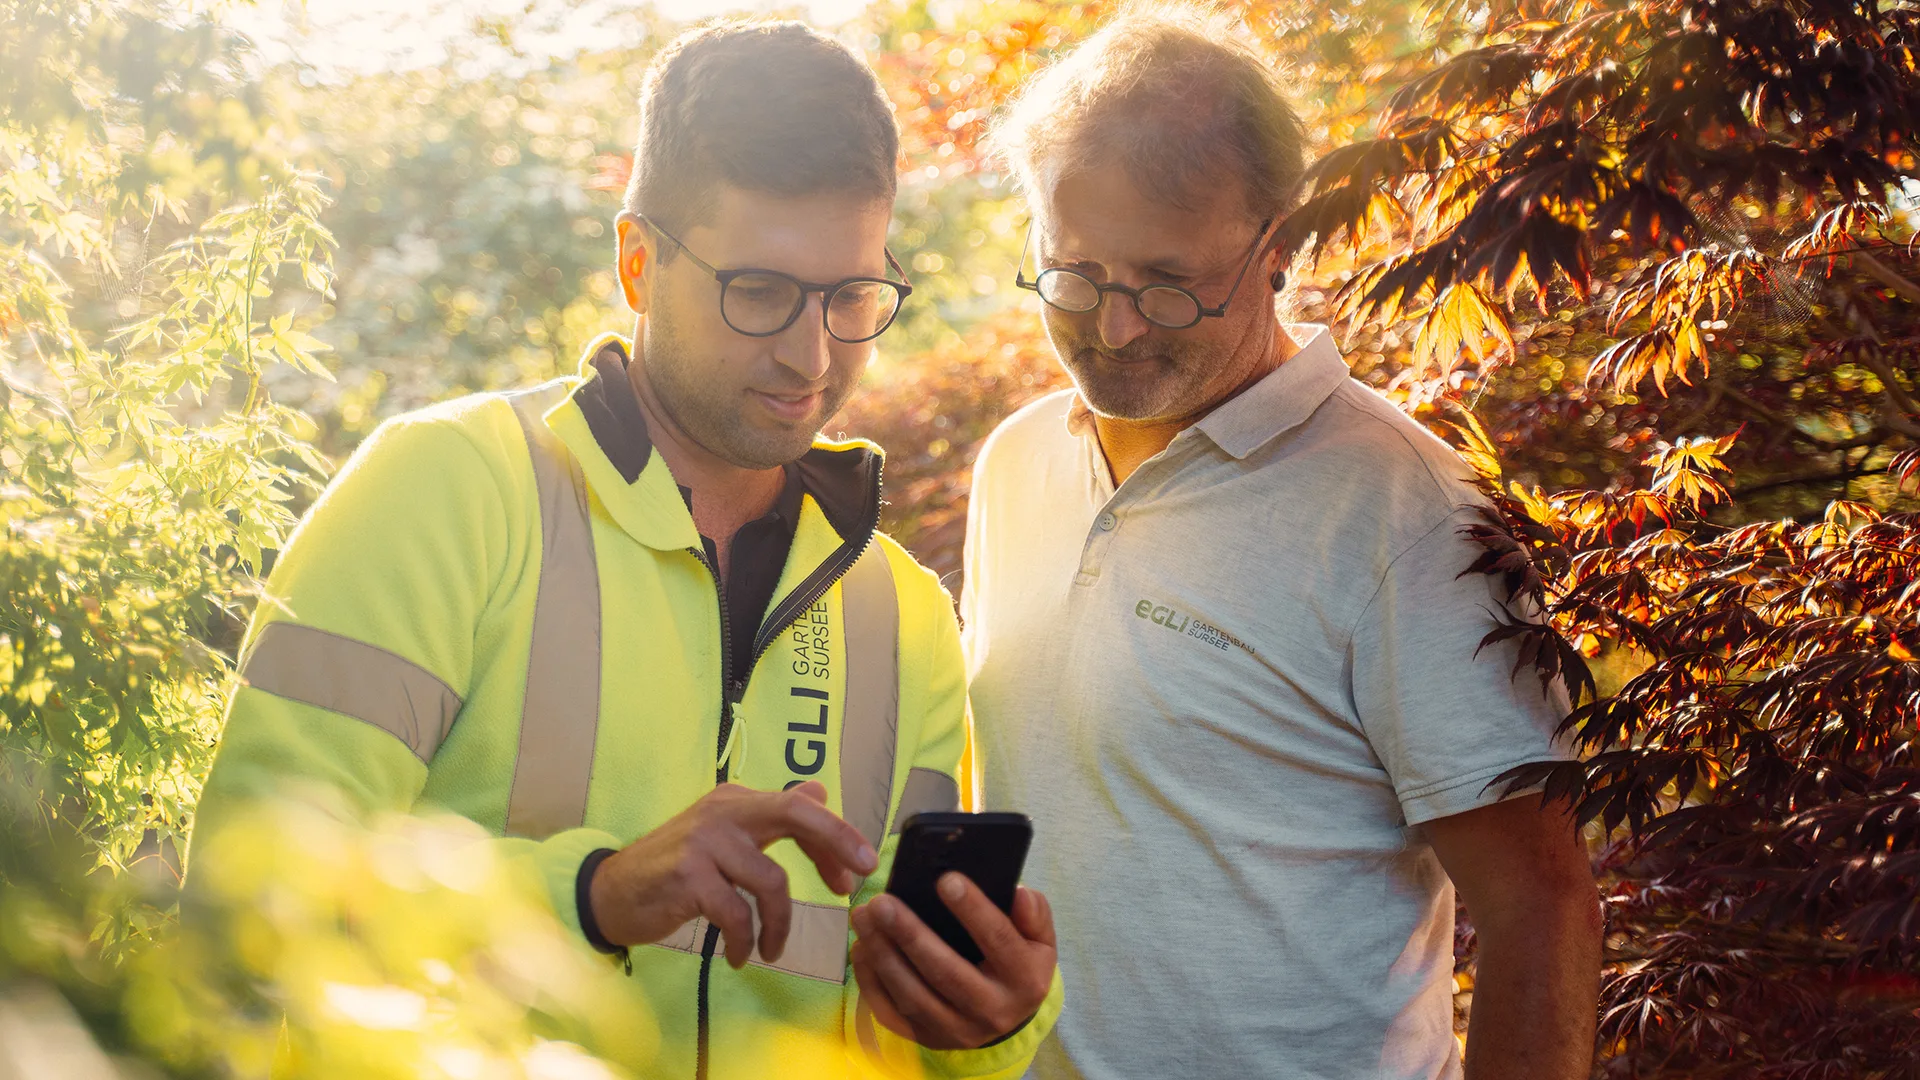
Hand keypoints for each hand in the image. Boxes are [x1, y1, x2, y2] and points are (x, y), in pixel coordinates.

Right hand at [588, 780, 877, 967]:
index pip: (800, 806)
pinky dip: (745, 941)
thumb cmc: (675, 871)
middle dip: (836, 843)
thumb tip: (819, 789)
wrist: (610, 893)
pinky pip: (737, 914)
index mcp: (737, 800)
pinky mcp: (688, 875)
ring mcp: (704, 840)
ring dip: (779, 925)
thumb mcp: (725, 838)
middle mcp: (723, 811)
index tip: (857, 870)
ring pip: (771, 882)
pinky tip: (740, 956)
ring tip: (771, 949)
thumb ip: (771, 817)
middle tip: (853, 885)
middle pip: (795, 814)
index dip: (835, 836)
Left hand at [849, 873, 1056, 1049]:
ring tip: (864, 918)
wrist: (1006, 1017)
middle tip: (881, 902)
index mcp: (1025, 981)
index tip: (945, 879)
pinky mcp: (928, 1039)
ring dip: (883, 955)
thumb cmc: (1018, 964)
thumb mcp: (1039, 939)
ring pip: (913, 996)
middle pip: (946, 972)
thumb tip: (1018, 893)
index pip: (998, 941)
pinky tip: (861, 948)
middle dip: (910, 935)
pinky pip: (892, 1015)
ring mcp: (957, 1031)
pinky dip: (872, 983)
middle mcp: (992, 1012)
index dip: (973, 910)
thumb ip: (1034, 914)